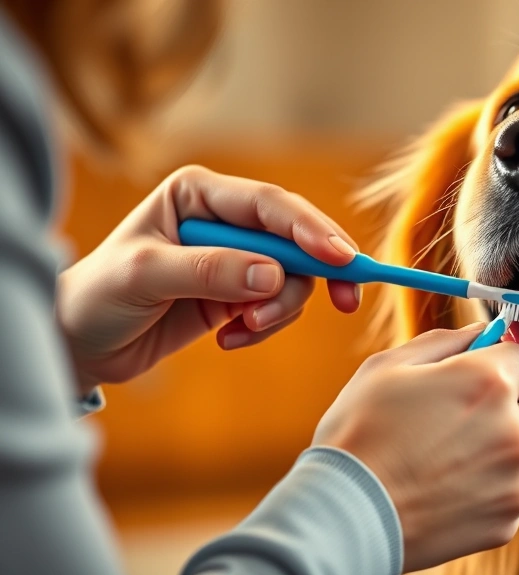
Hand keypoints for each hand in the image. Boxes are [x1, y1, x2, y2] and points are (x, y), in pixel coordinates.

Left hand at [57, 165, 360, 391]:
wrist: (80, 342)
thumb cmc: (98, 296)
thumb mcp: (147, 277)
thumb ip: (210, 271)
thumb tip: (274, 275)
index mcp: (200, 194)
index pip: (270, 205)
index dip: (311, 229)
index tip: (340, 259)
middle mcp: (224, 219)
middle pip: (296, 239)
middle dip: (315, 273)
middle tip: (346, 302)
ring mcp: (235, 257)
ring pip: (293, 278)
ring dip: (279, 310)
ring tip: (243, 331)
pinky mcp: (238, 293)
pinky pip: (278, 307)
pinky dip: (263, 328)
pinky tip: (227, 341)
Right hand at [313, 327, 518, 572]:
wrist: (343, 517)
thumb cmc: (358, 435)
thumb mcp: (386, 368)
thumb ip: (443, 342)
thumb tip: (480, 333)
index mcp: (489, 382)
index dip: (498, 369)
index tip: (474, 384)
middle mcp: (514, 430)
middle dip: (508, 414)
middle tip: (459, 428)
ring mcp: (515, 481)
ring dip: (508, 455)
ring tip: (455, 463)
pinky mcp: (508, 522)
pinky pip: (517, 496)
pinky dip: (496, 493)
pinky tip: (453, 492)